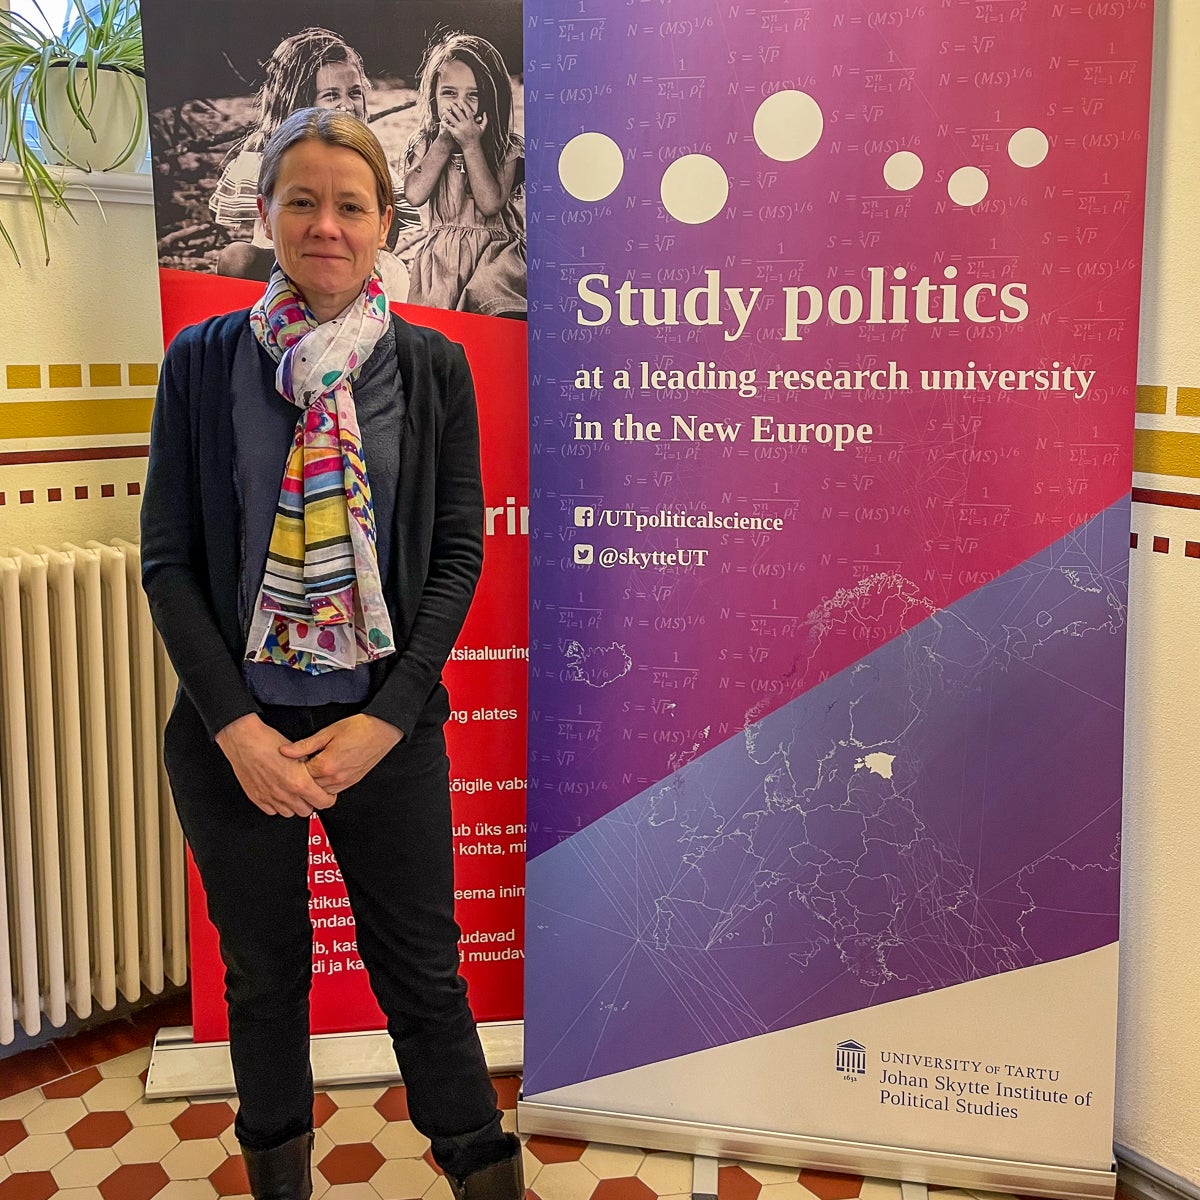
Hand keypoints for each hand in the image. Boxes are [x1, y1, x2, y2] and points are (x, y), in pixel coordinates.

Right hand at [215, 713, 338, 817]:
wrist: (244, 740)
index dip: (328, 798)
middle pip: (307, 811)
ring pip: (290, 813)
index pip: (323, 802)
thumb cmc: (268, 742)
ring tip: (293, 792)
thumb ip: (310, 768)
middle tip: (309, 792)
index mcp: (299, 782)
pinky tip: (279, 793)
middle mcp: (285, 794)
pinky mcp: (257, 798)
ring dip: (294, 805)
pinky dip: (277, 805)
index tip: (326, 794)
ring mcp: (270, 798)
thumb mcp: (300, 751)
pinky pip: (272, 811)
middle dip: (310, 802)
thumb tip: (316, 776)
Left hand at [278, 713, 403, 793]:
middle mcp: (335, 777)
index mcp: (326, 765)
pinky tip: (323, 772)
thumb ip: (304, 745)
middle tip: (297, 766)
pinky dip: (324, 785)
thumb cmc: (359, 728)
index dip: (292, 767)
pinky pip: (332, 791)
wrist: (383, 731)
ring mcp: (344, 782)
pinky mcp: (351, 782)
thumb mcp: (327, 732)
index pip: (299, 775)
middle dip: (301, 777)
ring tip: (310, 768)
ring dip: (313, 783)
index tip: (289, 761)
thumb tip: (285, 750)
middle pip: (308, 786)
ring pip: (319, 792)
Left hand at [439, 101, 485, 145]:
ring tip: (444, 109)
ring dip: (447, 113)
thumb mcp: (482, 128)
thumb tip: (485, 113)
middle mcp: (465, 124)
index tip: (460, 101)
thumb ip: (485, 120)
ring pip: (452, 119)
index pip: (467, 111)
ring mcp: (459, 129)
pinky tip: (442, 120)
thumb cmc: (476, 138)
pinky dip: (445, 124)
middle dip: (454, 107)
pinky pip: (449, 127)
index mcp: (471, 122)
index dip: (464, 105)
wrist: (472, 146)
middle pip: (458, 113)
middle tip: (450, 103)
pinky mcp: (455, 133)